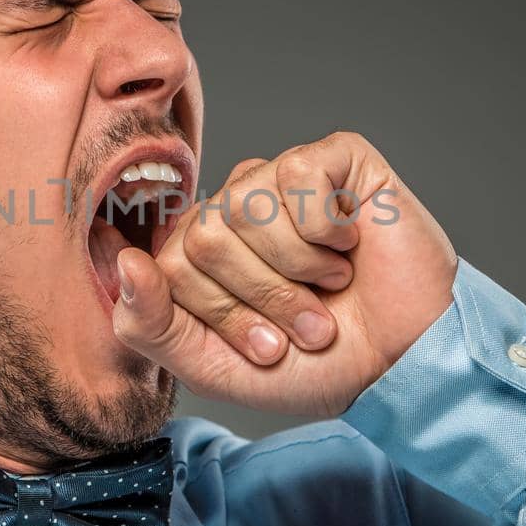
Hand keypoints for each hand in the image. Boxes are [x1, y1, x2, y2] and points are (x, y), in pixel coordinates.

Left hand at [112, 131, 457, 416]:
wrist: (402, 365)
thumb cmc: (314, 366)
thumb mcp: (212, 367)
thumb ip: (150, 325)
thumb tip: (123, 262)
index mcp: (202, 251)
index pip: (169, 267)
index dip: (223, 316)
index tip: (266, 347)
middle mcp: (237, 205)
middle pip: (205, 238)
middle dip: (263, 297)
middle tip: (308, 322)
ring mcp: (284, 178)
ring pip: (247, 207)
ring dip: (299, 269)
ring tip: (333, 286)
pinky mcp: (335, 158)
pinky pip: (299, 175)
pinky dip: (327, 230)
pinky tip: (351, 245)